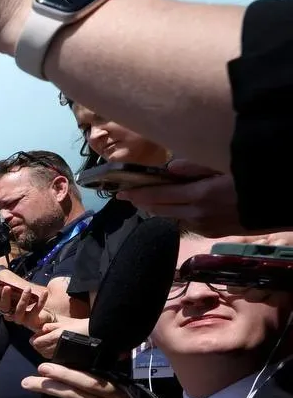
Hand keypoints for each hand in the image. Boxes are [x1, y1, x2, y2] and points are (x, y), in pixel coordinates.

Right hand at [0, 284, 53, 331]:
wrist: (43, 320)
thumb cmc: (28, 302)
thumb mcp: (18, 292)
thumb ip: (9, 287)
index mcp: (4, 307)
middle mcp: (10, 314)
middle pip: (3, 307)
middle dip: (4, 297)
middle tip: (6, 287)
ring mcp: (20, 318)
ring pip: (19, 310)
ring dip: (23, 299)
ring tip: (27, 289)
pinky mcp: (31, 321)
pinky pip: (36, 310)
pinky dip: (41, 301)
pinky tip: (44, 293)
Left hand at [31, 317, 87, 358]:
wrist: (99, 336)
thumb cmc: (85, 327)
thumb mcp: (68, 323)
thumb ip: (54, 326)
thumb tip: (43, 328)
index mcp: (56, 336)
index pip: (37, 342)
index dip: (35, 340)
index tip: (34, 339)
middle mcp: (58, 346)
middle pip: (40, 350)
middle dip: (38, 345)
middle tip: (39, 341)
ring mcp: (63, 354)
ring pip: (46, 355)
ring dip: (44, 350)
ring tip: (48, 345)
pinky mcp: (68, 359)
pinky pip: (55, 358)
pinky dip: (52, 355)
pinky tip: (55, 350)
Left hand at [117, 161, 244, 235]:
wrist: (279, 204)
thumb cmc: (253, 178)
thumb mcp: (226, 164)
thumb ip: (196, 166)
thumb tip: (170, 169)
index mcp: (200, 196)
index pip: (159, 196)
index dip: (138, 194)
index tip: (120, 192)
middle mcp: (198, 215)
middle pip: (160, 210)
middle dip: (143, 202)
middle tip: (128, 196)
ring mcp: (205, 227)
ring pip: (172, 217)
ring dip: (158, 208)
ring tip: (147, 200)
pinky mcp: (213, 233)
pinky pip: (187, 222)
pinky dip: (176, 213)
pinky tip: (175, 206)